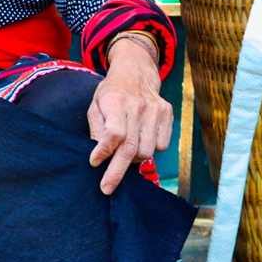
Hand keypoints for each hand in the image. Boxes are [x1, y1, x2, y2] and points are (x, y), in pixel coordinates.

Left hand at [87, 36, 172, 194]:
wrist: (136, 73)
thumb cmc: (112, 94)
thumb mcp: (95, 105)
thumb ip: (96, 129)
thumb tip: (98, 156)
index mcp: (115, 101)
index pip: (114, 133)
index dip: (104, 151)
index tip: (94, 163)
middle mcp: (138, 105)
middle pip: (130, 147)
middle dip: (117, 171)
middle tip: (107, 188)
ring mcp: (155, 109)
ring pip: (147, 151)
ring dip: (134, 158)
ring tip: (126, 150)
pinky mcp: (168, 114)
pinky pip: (162, 146)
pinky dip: (151, 149)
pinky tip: (142, 139)